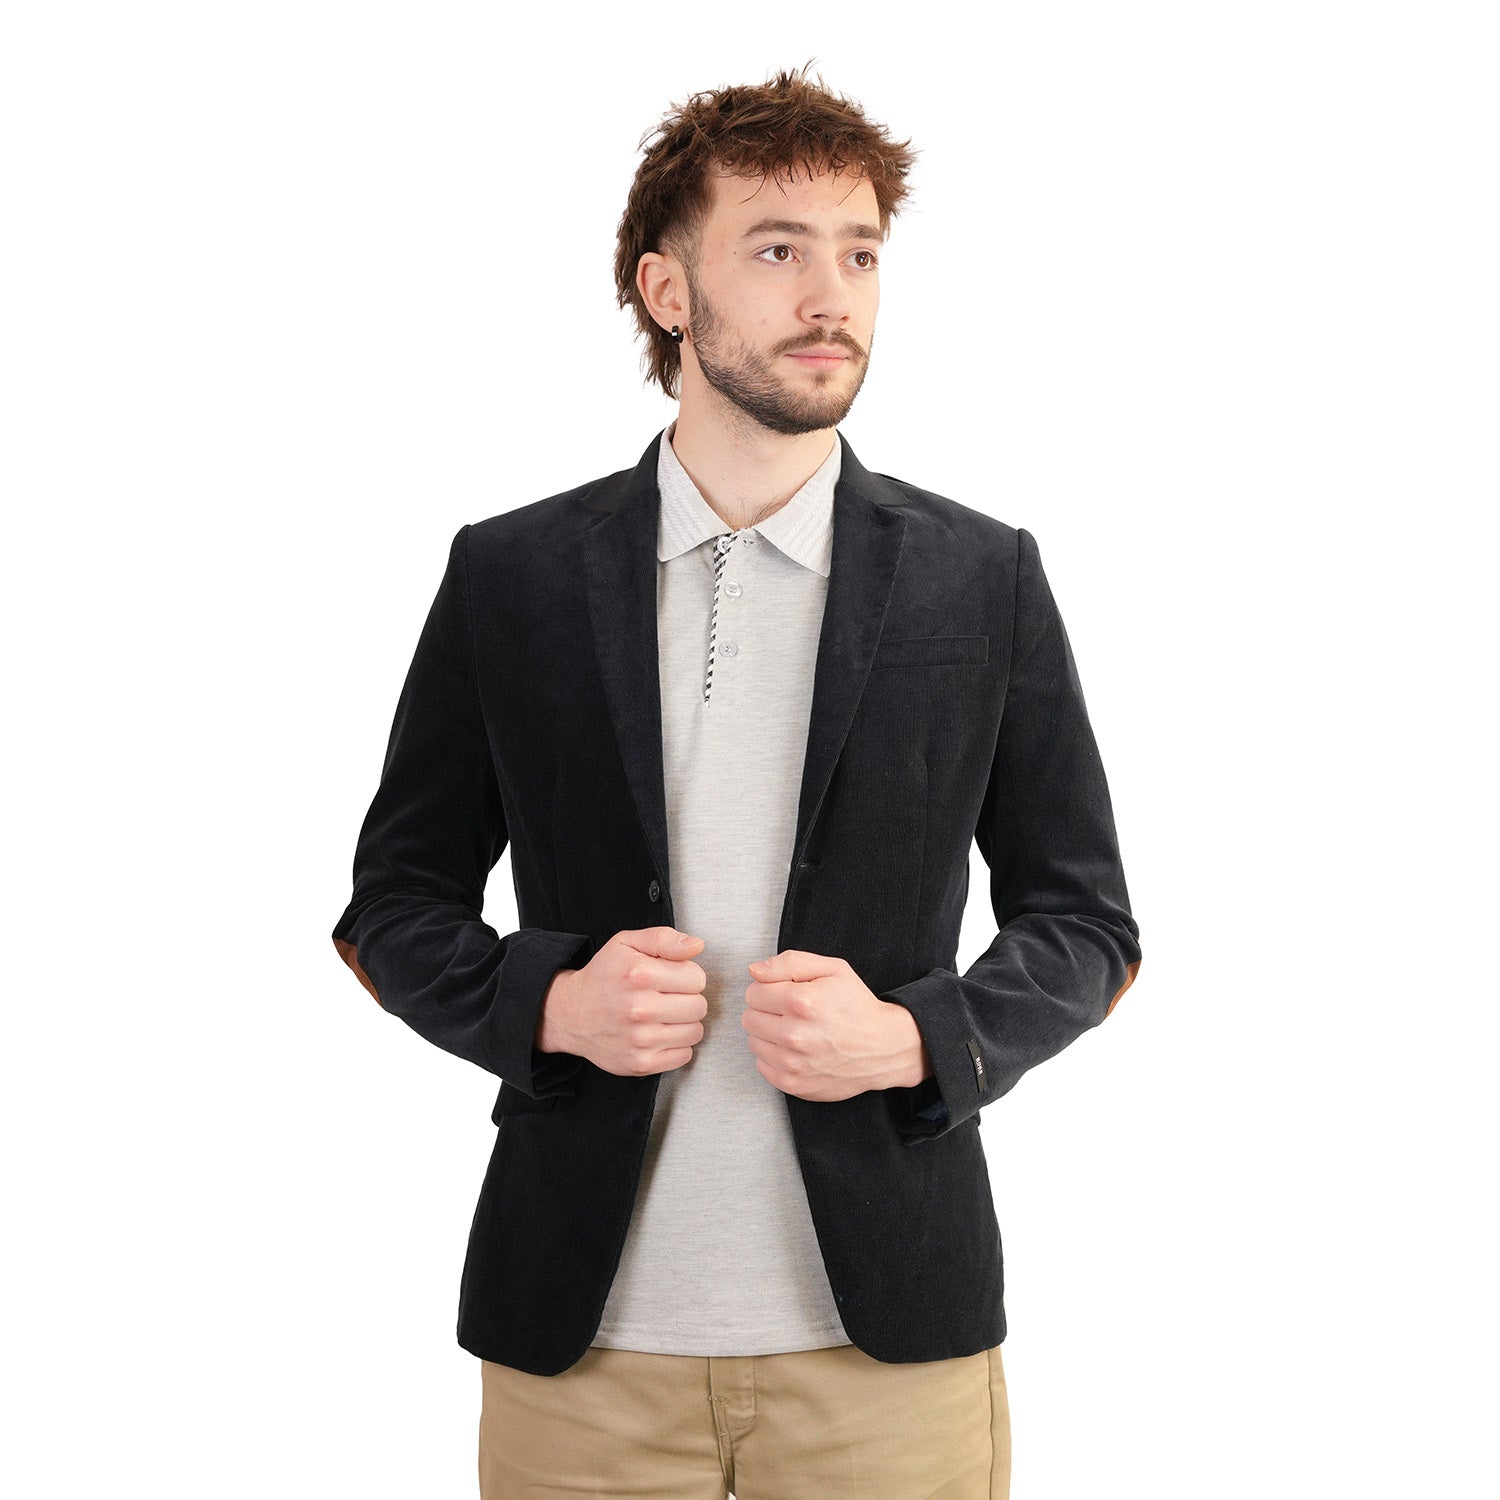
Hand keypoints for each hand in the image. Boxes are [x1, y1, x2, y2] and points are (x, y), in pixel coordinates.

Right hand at [538, 926, 707, 1077]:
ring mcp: (640, 1040)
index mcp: (639, 975)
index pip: (697, 978)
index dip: (687, 975)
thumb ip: (664, 938)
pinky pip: (685, 1055)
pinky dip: (676, 1045)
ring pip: (695, 1032)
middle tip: (667, 997)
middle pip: (699, 1006)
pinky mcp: (641, 1063)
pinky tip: (659, 1033)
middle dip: (688, 999)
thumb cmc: (603, 976)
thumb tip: (696, 946)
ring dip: (684, 1023)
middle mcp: (640, 1009)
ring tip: (663, 1015)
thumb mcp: (627, 943)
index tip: (670, 978)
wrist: (571, 1014)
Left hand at [742, 950, 930, 1101]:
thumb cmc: (857, 1006)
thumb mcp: (832, 969)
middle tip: (791, 1012)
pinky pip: (761, 1065)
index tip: (785, 993)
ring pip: (753, 1041)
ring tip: (795, 1030)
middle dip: (766, 1011)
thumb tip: (754, 970)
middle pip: (749, 1017)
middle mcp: (794, 1035)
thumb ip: (789, 963)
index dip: (768, 989)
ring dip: (769, 1034)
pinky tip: (796, 1050)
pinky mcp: (793, 1083)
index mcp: (801, 1002)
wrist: (883, 1048)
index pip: (753, 992)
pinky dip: (774, 1056)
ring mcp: (793, 1063)